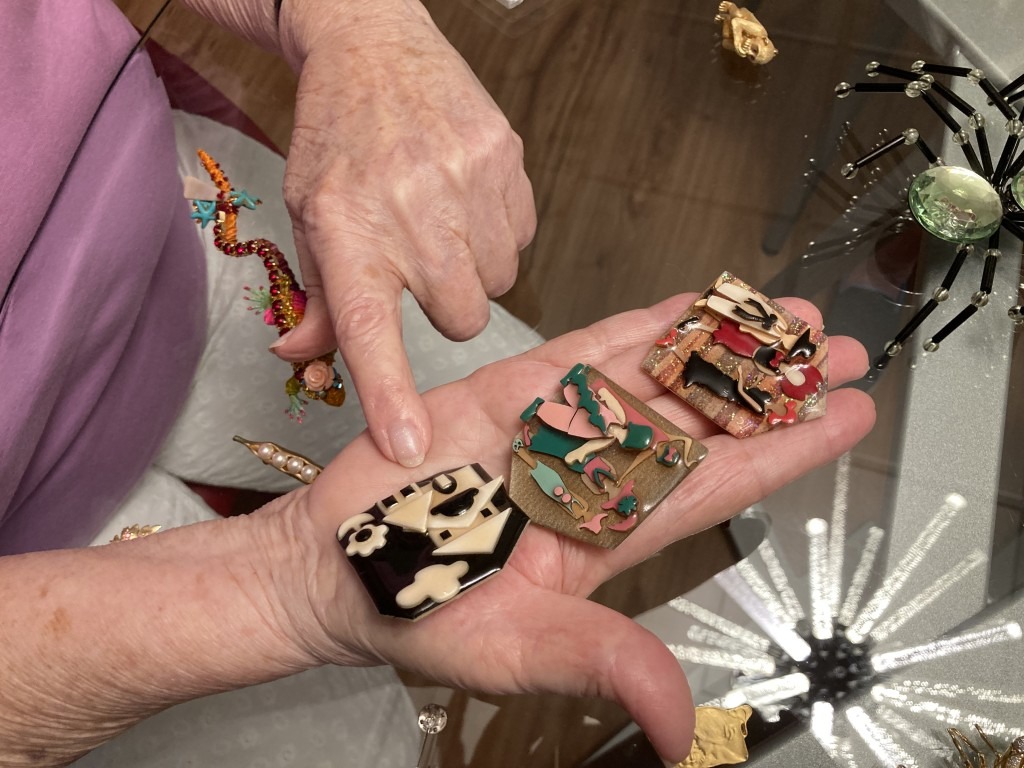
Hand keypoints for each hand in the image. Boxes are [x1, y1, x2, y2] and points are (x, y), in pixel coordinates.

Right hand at [271, 292, 874, 762]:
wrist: (337, 564)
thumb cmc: (421, 615)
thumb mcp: (517, 650)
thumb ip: (600, 663)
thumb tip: (679, 728)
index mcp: (612, 533)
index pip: (721, 486)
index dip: (787, 451)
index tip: (846, 416)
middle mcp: (596, 473)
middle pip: (704, 420)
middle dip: (775, 385)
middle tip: (838, 350)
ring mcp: (556, 425)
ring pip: (656, 375)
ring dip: (721, 344)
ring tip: (788, 314)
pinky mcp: (509, 390)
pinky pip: (586, 351)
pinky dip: (639, 326)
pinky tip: (686, 307)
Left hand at [272, 0, 535, 466]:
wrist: (377, 46)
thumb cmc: (338, 139)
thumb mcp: (308, 216)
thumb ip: (317, 298)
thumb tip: (302, 357)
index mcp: (347, 230)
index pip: (368, 329)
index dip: (391, 394)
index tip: (410, 446)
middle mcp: (409, 210)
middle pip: (461, 318)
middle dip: (444, 304)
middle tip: (419, 260)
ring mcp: (467, 182)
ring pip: (498, 283)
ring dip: (473, 269)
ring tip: (442, 219)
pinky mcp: (508, 160)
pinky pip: (523, 239)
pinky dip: (498, 233)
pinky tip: (466, 196)